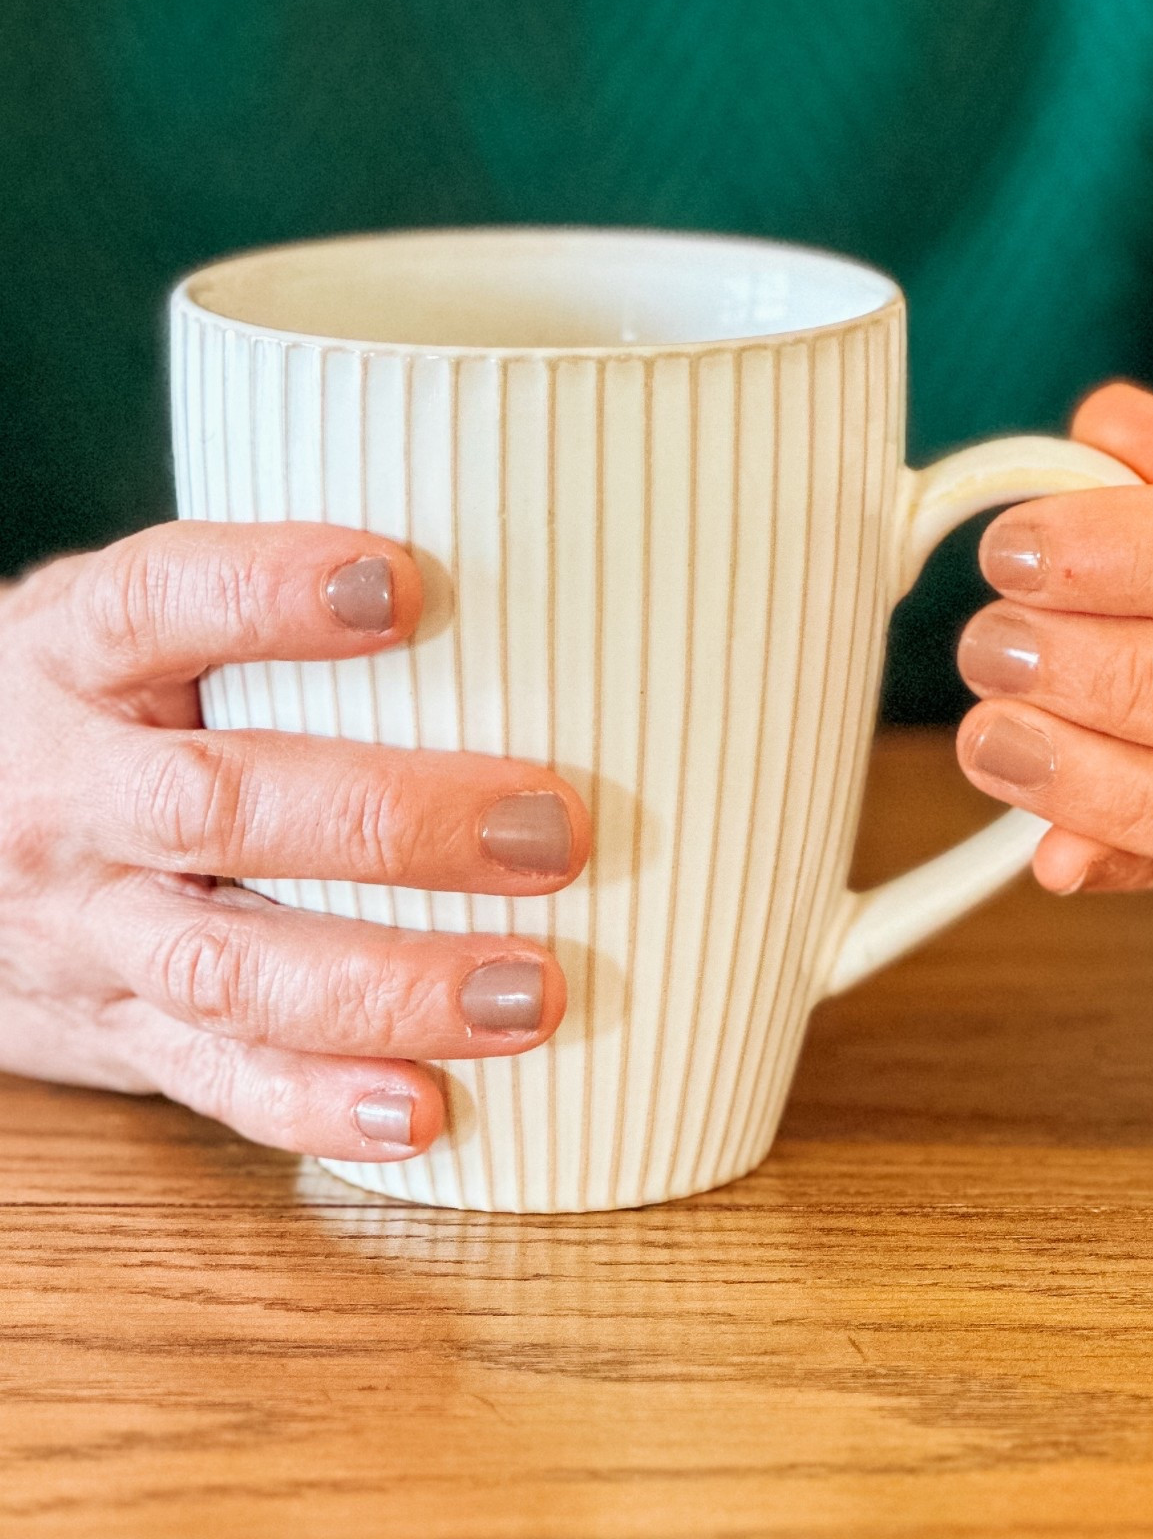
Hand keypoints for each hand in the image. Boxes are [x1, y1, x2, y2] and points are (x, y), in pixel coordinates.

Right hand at [0, 523, 587, 1157]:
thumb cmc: (87, 706)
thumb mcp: (123, 629)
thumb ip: (251, 606)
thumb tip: (500, 575)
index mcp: (75, 658)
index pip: (159, 604)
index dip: (270, 592)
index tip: (404, 587)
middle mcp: (72, 795)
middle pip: (222, 806)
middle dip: (394, 823)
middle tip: (549, 830)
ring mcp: (85, 927)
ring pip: (227, 966)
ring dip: (389, 985)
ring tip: (529, 991)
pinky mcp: (112, 1030)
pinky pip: (212, 1078)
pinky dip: (318, 1103)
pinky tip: (427, 1107)